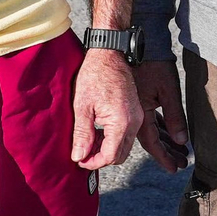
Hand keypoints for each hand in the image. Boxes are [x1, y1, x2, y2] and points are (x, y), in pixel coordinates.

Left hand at [70, 49, 142, 170]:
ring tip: (88, 142)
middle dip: (101, 159)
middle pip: (120, 155)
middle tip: (83, 153)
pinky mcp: (136, 112)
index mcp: (121, 121)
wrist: (110, 53)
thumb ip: (82, 134)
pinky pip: (127, 135)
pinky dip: (113, 139)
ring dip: (107, 149)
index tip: (80, 160)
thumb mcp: (82, 106)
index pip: (110, 156)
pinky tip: (98, 132)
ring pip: (124, 146)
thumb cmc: (95, 74)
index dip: (94, 163)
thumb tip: (79, 156)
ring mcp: (137, 117)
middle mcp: (134, 121)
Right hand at [133, 59, 190, 172]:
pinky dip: (160, 129)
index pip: (152, 144)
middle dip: (168, 152)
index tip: (175, 168)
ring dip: (165, 141)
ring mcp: (134, 107)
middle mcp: (133, 114)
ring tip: (180, 150)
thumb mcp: (168, 91)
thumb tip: (181, 140)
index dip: (164, 158)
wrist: (138, 43)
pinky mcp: (138, 99)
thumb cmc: (153, 63)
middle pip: (151, 140)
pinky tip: (169, 133)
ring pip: (151, 131)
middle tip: (182, 161)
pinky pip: (149, 120)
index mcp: (138, 115)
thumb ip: (175, 117)